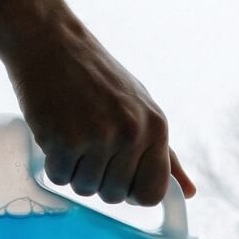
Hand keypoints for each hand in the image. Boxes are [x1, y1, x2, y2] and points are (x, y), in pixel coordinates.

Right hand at [0, 0, 195, 206]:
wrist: (51, 42)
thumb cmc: (96, 77)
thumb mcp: (141, 108)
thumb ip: (165, 155)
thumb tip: (188, 193)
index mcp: (156, 127)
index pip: (152, 194)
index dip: (130, 191)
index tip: (118, 175)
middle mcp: (132, 133)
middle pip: (114, 196)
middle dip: (97, 179)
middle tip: (88, 143)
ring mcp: (98, 137)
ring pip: (85, 189)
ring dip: (73, 170)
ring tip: (72, 133)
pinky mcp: (65, 139)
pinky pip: (59, 178)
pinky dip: (53, 163)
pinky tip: (55, 132)